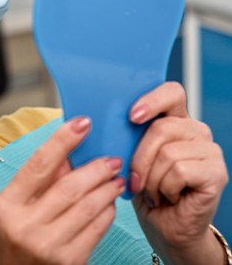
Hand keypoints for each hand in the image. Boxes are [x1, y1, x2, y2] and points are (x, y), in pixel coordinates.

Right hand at [0, 117, 124, 263]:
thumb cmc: (10, 246)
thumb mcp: (10, 211)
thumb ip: (36, 183)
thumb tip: (67, 155)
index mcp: (5, 206)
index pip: (38, 164)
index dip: (62, 140)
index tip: (82, 123)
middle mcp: (24, 225)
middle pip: (69, 186)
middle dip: (96, 168)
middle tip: (111, 159)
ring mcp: (47, 245)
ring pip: (88, 206)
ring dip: (107, 188)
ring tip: (115, 179)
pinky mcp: (68, 262)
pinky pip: (96, 229)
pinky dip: (107, 212)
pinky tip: (109, 203)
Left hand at [129, 82, 228, 263]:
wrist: (164, 228)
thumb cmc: (145, 191)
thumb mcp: (129, 157)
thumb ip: (127, 135)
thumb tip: (104, 120)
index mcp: (175, 120)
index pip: (171, 92)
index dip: (152, 100)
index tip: (132, 116)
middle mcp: (196, 131)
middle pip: (161, 127)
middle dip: (139, 158)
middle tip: (136, 180)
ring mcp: (210, 151)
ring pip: (167, 152)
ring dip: (151, 179)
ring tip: (154, 191)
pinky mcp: (217, 173)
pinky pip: (179, 171)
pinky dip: (165, 188)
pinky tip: (168, 197)